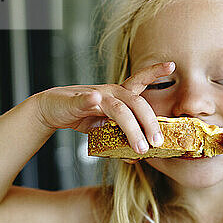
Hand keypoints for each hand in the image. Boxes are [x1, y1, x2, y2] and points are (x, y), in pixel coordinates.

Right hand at [34, 62, 174, 154]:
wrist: (51, 110)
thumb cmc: (82, 117)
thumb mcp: (105, 130)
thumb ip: (121, 140)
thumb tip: (136, 158)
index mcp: (120, 95)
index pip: (140, 81)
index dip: (155, 72)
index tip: (171, 64)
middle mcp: (110, 92)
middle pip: (136, 103)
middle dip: (149, 123)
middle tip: (157, 143)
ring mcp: (94, 95)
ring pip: (118, 109)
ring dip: (131, 128)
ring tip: (140, 147)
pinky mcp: (76, 101)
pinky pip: (84, 100)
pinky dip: (88, 100)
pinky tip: (94, 99)